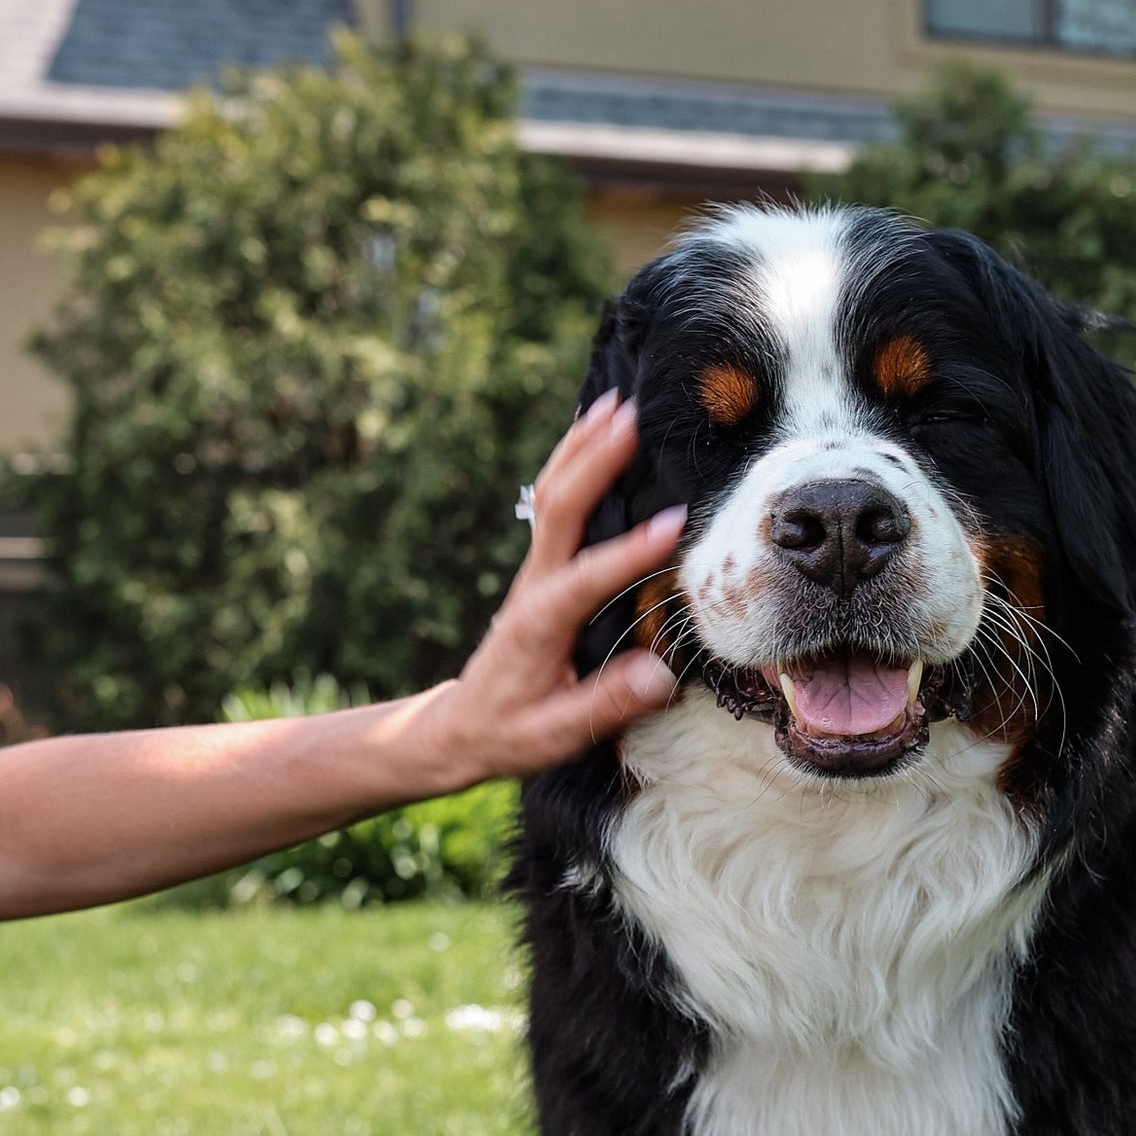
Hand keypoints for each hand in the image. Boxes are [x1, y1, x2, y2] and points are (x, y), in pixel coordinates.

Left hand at [404, 394, 680, 791]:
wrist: (462, 726)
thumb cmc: (511, 733)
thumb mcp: (554, 734)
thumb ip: (606, 705)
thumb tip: (659, 676)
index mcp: (538, 624)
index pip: (585, 579)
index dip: (628, 553)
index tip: (673, 526)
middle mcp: (534, 586)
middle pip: (560, 508)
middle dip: (594, 461)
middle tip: (631, 418)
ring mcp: (535, 570)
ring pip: (553, 493)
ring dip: (582, 446)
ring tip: (614, 402)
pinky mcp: (542, 568)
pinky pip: (556, 503)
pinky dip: (574, 461)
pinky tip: (594, 432)